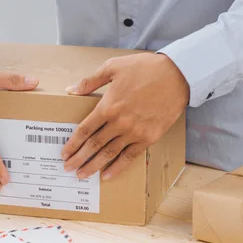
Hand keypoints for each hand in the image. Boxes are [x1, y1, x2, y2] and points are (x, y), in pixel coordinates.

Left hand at [61, 53, 188, 180]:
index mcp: (108, 106)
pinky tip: (107, 175)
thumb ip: (90, 81)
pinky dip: (118, 167)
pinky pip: (130, 156)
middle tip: (68, 168)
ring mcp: (134, 132)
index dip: (73, 143)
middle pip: (94, 145)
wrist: (178, 75)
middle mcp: (119, 123)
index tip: (64, 153)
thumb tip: (71, 90)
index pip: (85, 130)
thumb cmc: (145, 68)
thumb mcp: (113, 67)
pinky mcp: (148, 138)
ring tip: (82, 175)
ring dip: (94, 166)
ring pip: (109, 154)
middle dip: (79, 159)